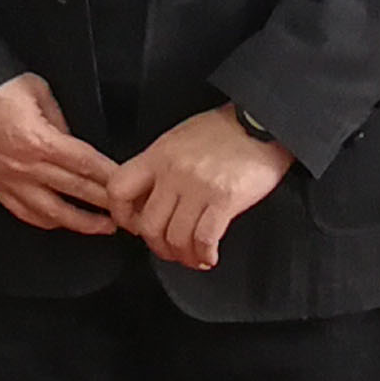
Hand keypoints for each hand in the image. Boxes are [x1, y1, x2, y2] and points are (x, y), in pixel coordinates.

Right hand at [0, 71, 122, 234]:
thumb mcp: (38, 91)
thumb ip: (62, 120)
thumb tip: (75, 142)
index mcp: (40, 140)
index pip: (86, 164)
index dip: (110, 177)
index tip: (130, 185)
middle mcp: (26, 167)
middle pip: (76, 191)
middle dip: (106, 204)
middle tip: (129, 213)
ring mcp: (10, 181)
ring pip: (52, 213)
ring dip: (82, 222)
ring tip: (104, 227)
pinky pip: (26, 213)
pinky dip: (48, 222)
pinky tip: (62, 223)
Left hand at [108, 103, 294, 271]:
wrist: (260, 123)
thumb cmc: (223, 131)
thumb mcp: (179, 139)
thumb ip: (159, 166)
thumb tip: (146, 198)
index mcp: (158, 154)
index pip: (119, 189)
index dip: (122, 215)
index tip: (134, 226)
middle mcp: (173, 171)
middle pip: (148, 224)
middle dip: (157, 246)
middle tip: (168, 250)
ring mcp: (198, 186)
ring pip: (175, 237)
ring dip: (182, 255)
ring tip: (192, 257)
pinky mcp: (225, 199)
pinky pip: (204, 239)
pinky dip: (204, 254)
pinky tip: (209, 256)